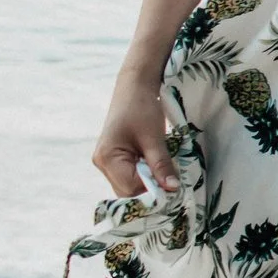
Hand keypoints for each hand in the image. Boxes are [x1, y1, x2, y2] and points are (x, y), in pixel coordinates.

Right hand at [94, 78, 177, 196]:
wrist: (135, 87)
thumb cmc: (142, 107)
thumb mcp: (154, 137)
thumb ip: (162, 164)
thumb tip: (172, 189)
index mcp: (107, 158)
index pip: (130, 188)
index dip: (153, 190)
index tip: (175, 187)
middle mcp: (102, 163)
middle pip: (128, 191)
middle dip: (151, 189)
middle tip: (174, 181)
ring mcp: (107, 162)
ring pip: (129, 185)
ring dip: (149, 182)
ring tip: (167, 172)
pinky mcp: (116, 158)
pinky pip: (131, 175)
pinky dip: (146, 175)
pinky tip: (158, 167)